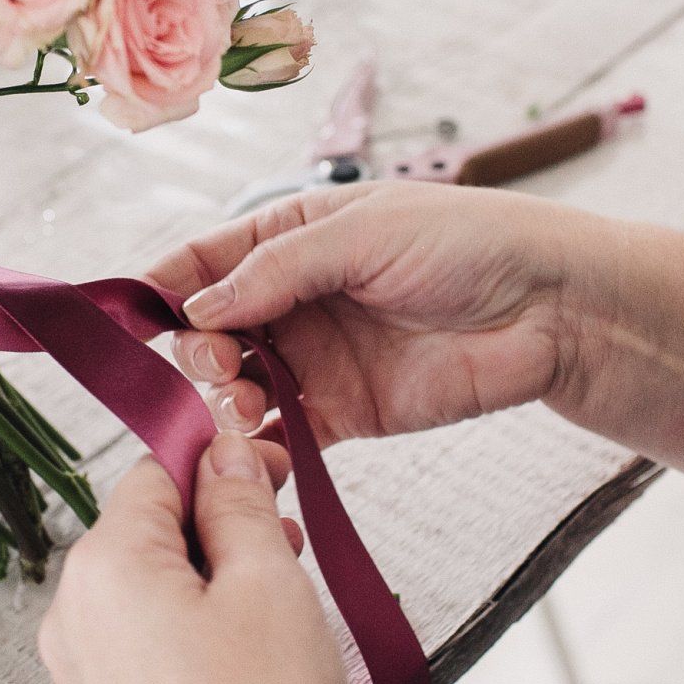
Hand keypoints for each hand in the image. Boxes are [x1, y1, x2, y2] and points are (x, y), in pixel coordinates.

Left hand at [39, 434, 349, 683]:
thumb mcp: (271, 587)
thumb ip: (242, 504)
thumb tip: (226, 455)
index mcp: (101, 567)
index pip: (157, 469)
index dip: (224, 460)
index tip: (278, 468)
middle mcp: (74, 616)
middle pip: (151, 528)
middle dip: (224, 525)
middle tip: (294, 543)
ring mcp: (85, 673)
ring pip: (157, 587)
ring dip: (220, 581)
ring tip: (285, 614)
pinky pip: (152, 642)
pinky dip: (202, 632)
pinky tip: (255, 663)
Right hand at [149, 181, 596, 446]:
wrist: (552, 309)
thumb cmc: (468, 242)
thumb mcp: (364, 232)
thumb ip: (278, 267)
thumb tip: (199, 307)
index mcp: (291, 235)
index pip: (205, 260)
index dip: (164, 286)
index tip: (131, 317)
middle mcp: (293, 298)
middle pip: (210, 329)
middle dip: (196, 349)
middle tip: (216, 362)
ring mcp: (315, 359)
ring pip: (237, 386)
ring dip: (224, 399)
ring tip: (246, 403)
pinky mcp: (344, 414)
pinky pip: (282, 436)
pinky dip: (259, 448)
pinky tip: (256, 450)